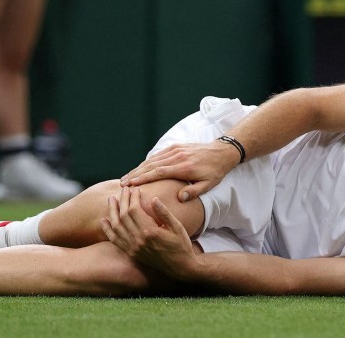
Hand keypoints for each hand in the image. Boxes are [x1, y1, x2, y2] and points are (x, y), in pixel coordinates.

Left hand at [101, 187, 197, 279]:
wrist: (180, 267)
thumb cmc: (181, 245)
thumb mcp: (177, 227)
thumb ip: (164, 212)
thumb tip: (154, 198)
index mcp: (150, 231)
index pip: (134, 209)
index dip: (132, 197)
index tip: (135, 189)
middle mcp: (139, 240)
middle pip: (124, 215)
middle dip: (122, 200)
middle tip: (124, 189)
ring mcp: (133, 248)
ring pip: (116, 227)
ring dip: (112, 212)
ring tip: (111, 200)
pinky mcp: (131, 253)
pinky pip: (115, 240)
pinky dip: (108, 230)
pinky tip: (104, 221)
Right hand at [120, 142, 235, 200]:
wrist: (222, 151)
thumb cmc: (215, 171)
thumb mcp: (209, 185)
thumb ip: (193, 191)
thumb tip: (180, 198)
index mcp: (184, 167)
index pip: (159, 172)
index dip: (143, 178)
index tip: (131, 184)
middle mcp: (177, 156)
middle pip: (151, 165)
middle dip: (135, 174)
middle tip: (122, 184)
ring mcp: (175, 150)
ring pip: (153, 159)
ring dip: (138, 168)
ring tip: (126, 177)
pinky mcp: (175, 146)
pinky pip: (158, 155)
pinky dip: (147, 162)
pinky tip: (139, 169)